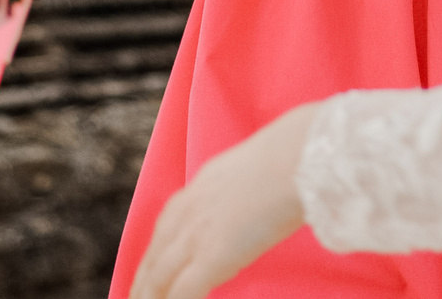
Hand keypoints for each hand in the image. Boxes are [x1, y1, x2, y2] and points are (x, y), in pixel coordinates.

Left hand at [129, 106, 315, 298]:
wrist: (299, 156)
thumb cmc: (292, 157)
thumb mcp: (252, 170)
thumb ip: (238, 192)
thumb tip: (247, 207)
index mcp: (199, 187)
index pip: (164, 229)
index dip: (152, 257)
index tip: (146, 275)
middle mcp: (189, 211)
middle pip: (153, 258)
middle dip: (142, 285)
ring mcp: (197, 235)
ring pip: (158, 278)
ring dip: (150, 298)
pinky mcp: (212, 258)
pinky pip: (182, 293)